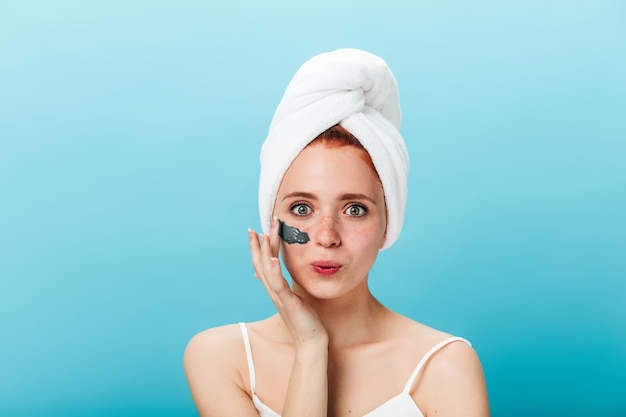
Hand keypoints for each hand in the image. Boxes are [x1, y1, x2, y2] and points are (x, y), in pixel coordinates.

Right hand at [248, 218, 327, 346]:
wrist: (310, 341)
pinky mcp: (288, 303)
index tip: (256, 231)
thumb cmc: (304, 320)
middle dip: (258, 246)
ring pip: (267, 271)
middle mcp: (273, 291)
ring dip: (265, 253)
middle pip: (261, 264)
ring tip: (262, 236)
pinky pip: (279, 285)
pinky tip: (275, 259)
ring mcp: (279, 297)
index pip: (264, 264)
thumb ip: (283, 286)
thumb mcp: (292, 298)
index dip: (259, 248)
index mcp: (275, 289)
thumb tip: (277, 279)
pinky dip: (275, 271)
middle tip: (254, 228)